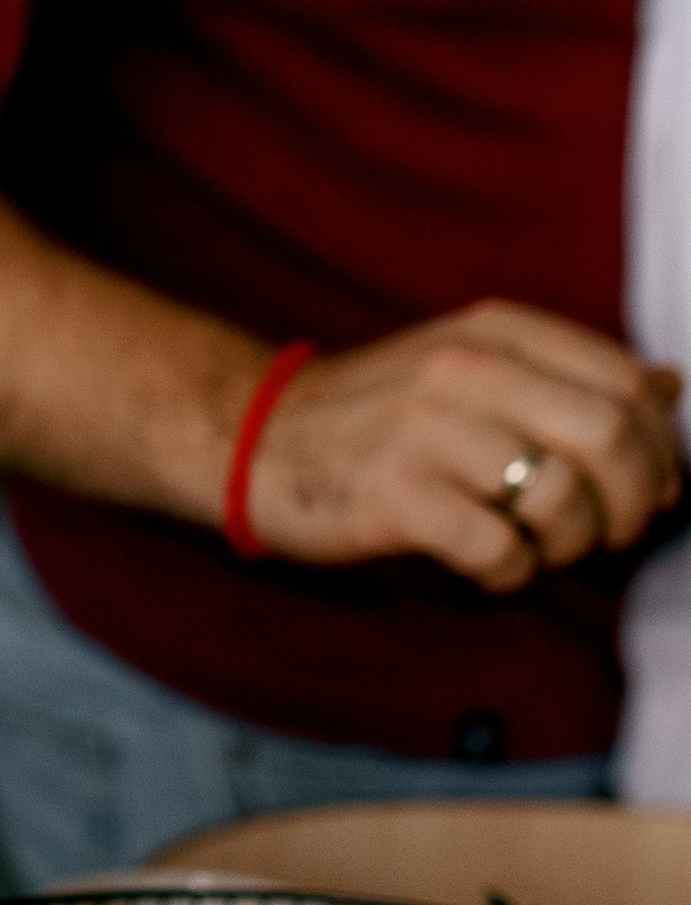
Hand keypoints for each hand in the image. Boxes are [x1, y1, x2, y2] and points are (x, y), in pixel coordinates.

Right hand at [242, 304, 684, 592]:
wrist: (254, 437)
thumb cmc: (378, 413)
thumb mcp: (473, 364)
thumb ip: (569, 374)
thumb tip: (669, 386)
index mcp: (496, 331)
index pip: (625, 382)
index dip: (658, 448)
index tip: (653, 489)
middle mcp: (465, 369)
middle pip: (606, 438)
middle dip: (631, 503)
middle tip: (612, 533)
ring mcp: (426, 431)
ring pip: (559, 498)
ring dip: (568, 544)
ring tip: (538, 549)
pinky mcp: (394, 497)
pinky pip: (498, 549)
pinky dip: (510, 574)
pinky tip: (489, 568)